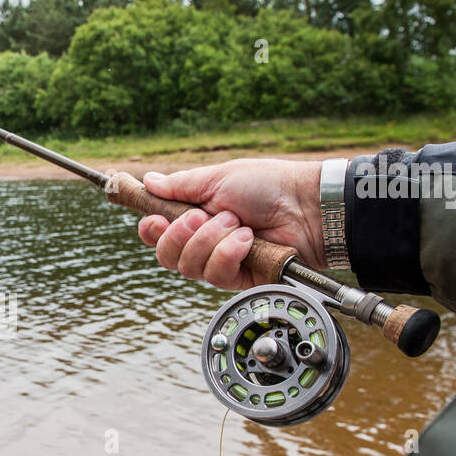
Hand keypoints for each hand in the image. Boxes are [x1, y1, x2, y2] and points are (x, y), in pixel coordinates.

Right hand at [136, 159, 324, 289]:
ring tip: (238, 223)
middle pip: (167, 256)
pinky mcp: (239, 278)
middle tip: (201, 217)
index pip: (159, 233)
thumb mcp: (218, 178)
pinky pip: (216, 275)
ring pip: (190, 268)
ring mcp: (221, 260)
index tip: (156, 221)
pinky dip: (229, 254)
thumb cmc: (268, 185)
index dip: (152, 231)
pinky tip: (247, 240)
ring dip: (210, 242)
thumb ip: (180, 185)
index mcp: (196, 214)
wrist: (306, 206)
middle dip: (180, 237)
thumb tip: (148, 181)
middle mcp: (205, 241)